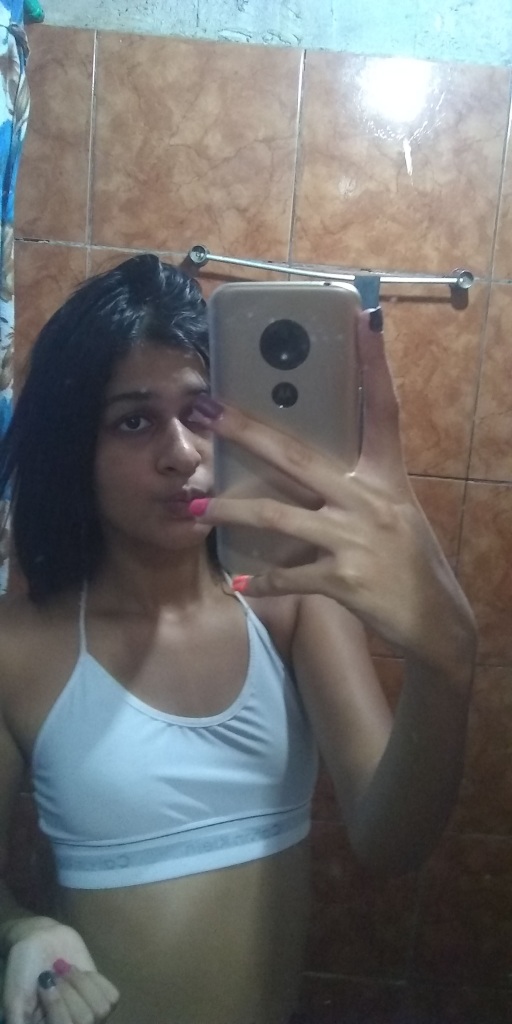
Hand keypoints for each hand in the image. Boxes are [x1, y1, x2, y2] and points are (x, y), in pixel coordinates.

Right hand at [3, 921, 118, 1023]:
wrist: (40, 940)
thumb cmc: (23, 969)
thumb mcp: (14, 999)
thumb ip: (19, 1019)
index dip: (57, 1005)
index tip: (44, 981)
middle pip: (85, 1020)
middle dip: (69, 990)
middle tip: (55, 972)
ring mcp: (87, 1013)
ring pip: (101, 1010)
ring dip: (82, 983)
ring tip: (67, 970)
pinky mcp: (101, 996)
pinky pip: (112, 997)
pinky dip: (97, 981)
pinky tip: (83, 972)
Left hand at [191, 309, 475, 682]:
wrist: (436, 617)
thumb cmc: (410, 559)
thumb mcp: (395, 510)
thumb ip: (357, 486)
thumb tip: (309, 466)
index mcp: (386, 476)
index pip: (382, 409)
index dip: (373, 363)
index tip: (363, 319)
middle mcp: (369, 500)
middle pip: (298, 458)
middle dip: (248, 433)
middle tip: (209, 411)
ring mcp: (355, 540)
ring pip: (278, 518)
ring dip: (232, 512)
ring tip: (197, 508)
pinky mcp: (344, 579)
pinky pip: (289, 577)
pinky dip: (261, 582)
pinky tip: (239, 583)